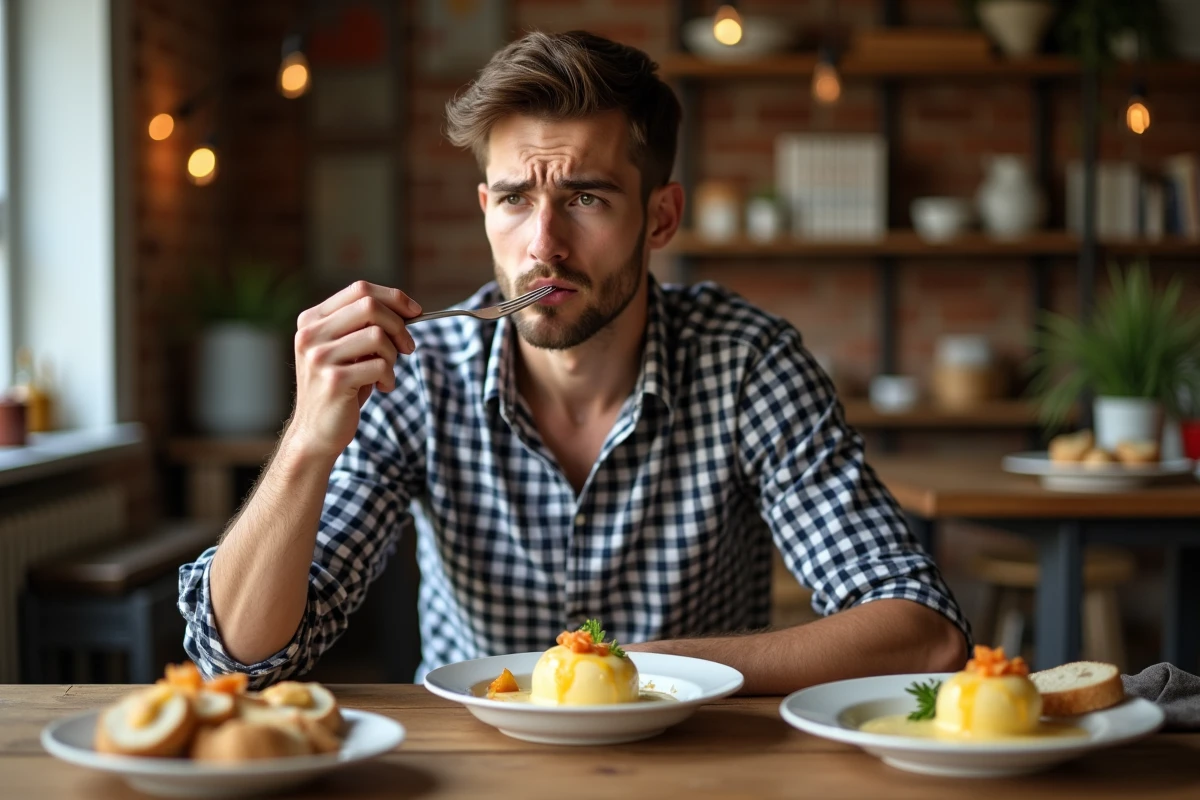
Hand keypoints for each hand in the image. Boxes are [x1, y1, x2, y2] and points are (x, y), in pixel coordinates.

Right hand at [286, 281, 420, 459]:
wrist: (317, 432)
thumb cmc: (341, 388)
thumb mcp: (348, 349)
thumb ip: (365, 326)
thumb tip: (409, 310)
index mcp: (312, 320)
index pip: (360, 290)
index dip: (394, 297)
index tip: (416, 312)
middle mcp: (310, 334)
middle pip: (370, 305)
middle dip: (399, 325)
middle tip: (408, 347)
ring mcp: (319, 357)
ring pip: (377, 335)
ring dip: (393, 355)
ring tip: (386, 372)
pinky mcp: (333, 381)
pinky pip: (379, 366)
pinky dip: (389, 377)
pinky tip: (383, 387)